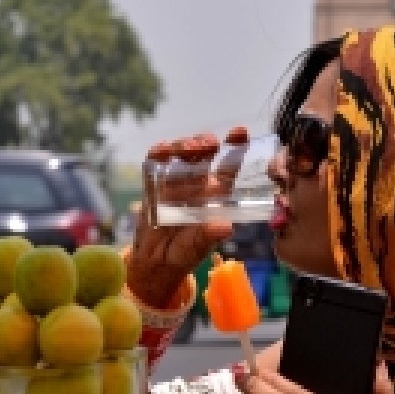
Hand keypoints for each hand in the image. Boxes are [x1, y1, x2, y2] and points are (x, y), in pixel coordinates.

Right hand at [126, 131, 243, 307]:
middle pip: (204, 154)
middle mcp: (197, 182)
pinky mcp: (153, 185)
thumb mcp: (198, 247)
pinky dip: (158, 154)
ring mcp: (174, 181)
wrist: (156, 261)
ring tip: (190, 147)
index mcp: (215, 193)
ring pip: (181, 154)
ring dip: (185, 146)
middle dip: (206, 143)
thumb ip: (208, 236)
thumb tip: (225, 227)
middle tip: (210, 143)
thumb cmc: (185, 252)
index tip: (240, 131)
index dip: (236, 147)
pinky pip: (155, 165)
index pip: (228, 166)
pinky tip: (162, 150)